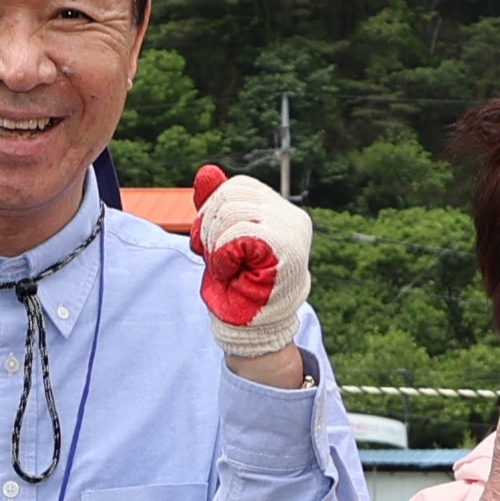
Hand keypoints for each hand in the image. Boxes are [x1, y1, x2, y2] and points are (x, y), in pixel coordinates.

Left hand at [188, 161, 311, 386]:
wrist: (251, 329)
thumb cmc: (239, 287)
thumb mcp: (220, 239)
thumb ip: (216, 205)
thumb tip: (206, 171)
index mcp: (282, 212)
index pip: (237, 186)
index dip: (213, 209)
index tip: (211, 243)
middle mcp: (293, 217)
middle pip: (231, 194)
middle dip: (209, 226)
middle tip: (217, 259)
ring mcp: (292, 231)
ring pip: (231, 212)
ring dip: (215, 244)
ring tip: (228, 268)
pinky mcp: (285, 247)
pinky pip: (237, 232)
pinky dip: (223, 255)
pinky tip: (232, 273)